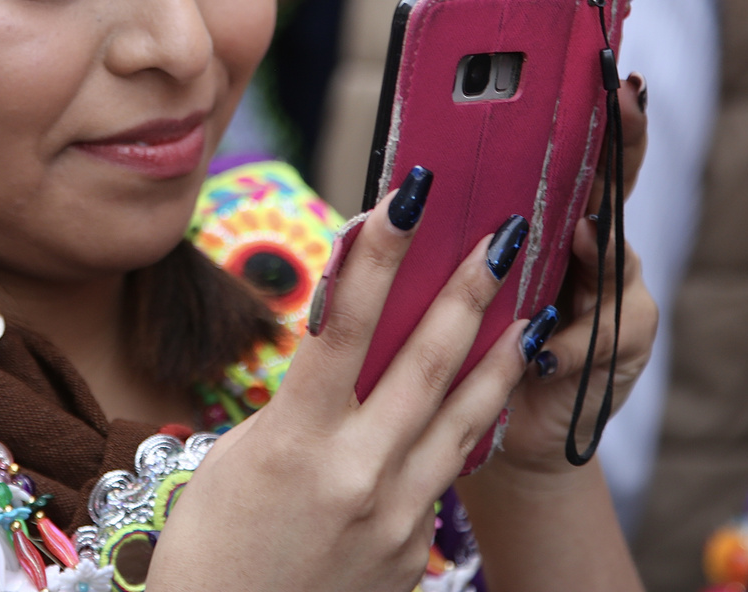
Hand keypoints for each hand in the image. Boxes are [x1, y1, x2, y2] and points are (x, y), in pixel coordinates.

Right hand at [148, 171, 534, 591]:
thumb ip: (301, 402)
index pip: (345, 322)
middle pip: (426, 361)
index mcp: (297, 440)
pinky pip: (447, 472)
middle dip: (470, 290)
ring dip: (500, 355)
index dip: (380, 252)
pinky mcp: (414, 551)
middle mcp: (357, 473)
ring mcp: (396, 516)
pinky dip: (469, 425)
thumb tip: (346, 352)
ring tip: (534, 306)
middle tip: (507, 235)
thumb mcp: (240, 455)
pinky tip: (489, 393)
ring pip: (463, 416)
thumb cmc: (213, 544)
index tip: (410, 197)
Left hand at [484, 76, 656, 475]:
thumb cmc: (456, 332)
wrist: (484, 421)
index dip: (597, 111)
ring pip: (618, 260)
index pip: (576, 153)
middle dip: (624, 141)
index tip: (605, 67)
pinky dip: (570, 344)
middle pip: (614, 187)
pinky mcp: (614, 349)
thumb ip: (447, 229)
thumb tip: (408, 184)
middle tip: (622, 101)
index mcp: (546, 215)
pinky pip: (605, 336)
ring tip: (583, 233)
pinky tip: (545, 352)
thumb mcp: (446, 271)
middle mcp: (589, 245)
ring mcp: (610, 294)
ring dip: (600, 246)